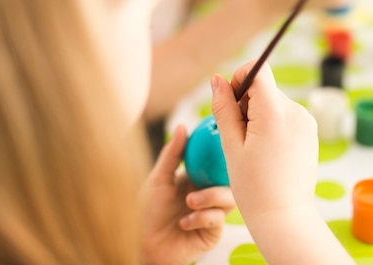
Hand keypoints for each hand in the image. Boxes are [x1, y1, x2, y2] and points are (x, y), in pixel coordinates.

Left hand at [140, 125, 234, 264]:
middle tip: (207, 175)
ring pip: (229, 198)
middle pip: (229, 179)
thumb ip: (172, 154)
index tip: (224, 140)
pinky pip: (219, 219)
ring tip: (190, 201)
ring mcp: (212, 213)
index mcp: (196, 179)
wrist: (142, 246)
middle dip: (220, 175)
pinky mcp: (213, 233)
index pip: (215, 162)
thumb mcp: (158, 179)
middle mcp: (207, 194)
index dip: (221, 153)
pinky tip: (184, 223)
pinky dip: (202, 217)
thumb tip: (182, 126)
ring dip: (211, 197)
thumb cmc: (146, 214)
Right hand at [210, 61, 318, 223]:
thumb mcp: (231, 145)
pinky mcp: (310, 131)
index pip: (258, 69)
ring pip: (274, 102)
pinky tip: (268, 152)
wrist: (284, 216)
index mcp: (274, 112)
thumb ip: (224, 108)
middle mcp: (296, 111)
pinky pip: (286, 115)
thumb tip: (217, 79)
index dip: (240, 78)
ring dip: (259, 115)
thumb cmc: (253, 186)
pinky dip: (272, 124)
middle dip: (247, 103)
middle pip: (264, 87)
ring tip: (254, 149)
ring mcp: (306, 121)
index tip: (232, 104)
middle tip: (239, 137)